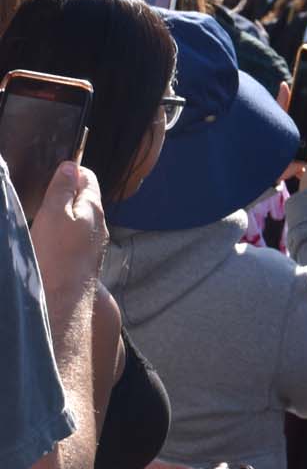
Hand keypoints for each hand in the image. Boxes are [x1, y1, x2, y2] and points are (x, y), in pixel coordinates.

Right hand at [29, 162, 107, 300]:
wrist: (61, 302)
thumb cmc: (56, 257)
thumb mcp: (54, 214)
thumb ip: (62, 189)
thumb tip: (70, 166)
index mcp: (94, 209)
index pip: (88, 178)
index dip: (70, 173)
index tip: (53, 176)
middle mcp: (99, 226)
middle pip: (84, 199)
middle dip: (66, 195)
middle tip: (44, 199)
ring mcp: (94, 246)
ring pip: (79, 221)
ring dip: (63, 217)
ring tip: (44, 221)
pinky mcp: (84, 262)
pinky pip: (75, 241)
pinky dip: (63, 236)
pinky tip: (49, 244)